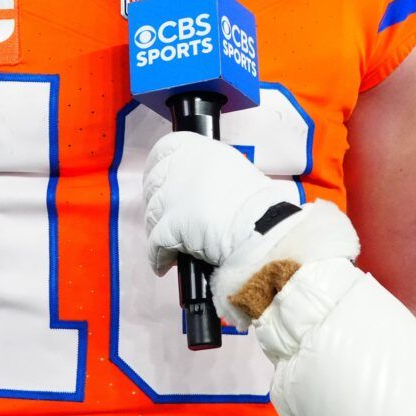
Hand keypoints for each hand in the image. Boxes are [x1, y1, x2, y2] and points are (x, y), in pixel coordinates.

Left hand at [143, 132, 359, 326]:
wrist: (263, 226)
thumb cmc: (258, 201)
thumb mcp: (234, 169)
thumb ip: (209, 172)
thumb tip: (198, 187)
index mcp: (198, 149)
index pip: (163, 152)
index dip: (157, 168)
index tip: (158, 181)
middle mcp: (180, 168)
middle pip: (154, 185)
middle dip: (157, 202)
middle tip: (165, 215)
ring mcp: (173, 198)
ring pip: (152, 215)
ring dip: (158, 230)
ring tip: (170, 243)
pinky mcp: (170, 228)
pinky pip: (155, 245)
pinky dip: (158, 257)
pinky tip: (163, 266)